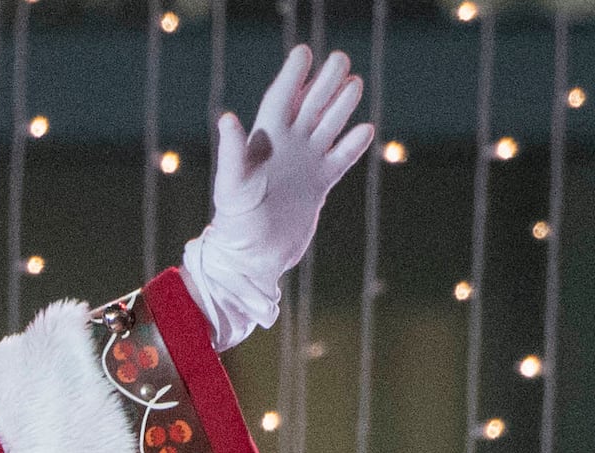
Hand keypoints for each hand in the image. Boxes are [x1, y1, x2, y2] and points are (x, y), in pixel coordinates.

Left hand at [182, 47, 375, 344]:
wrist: (252, 259)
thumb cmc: (235, 221)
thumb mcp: (231, 185)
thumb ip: (233, 152)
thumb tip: (227, 118)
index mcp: (264, 142)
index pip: (281, 99)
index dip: (292, 75)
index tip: (304, 52)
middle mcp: (286, 149)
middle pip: (309, 107)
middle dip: (324, 83)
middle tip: (342, 59)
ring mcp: (304, 166)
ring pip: (327, 128)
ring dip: (341, 107)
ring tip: (355, 83)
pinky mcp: (318, 187)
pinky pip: (339, 160)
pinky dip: (352, 146)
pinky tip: (367, 129)